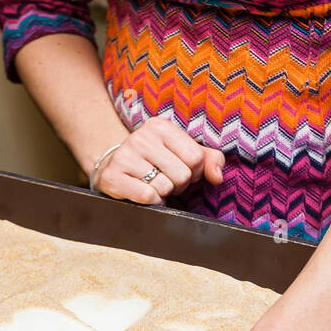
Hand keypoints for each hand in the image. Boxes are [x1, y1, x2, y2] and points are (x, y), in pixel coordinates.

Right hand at [92, 118, 224, 205]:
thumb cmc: (155, 162)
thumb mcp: (182, 153)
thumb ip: (209, 160)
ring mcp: (125, 156)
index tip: (180, 170)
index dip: (194, 172)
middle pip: (182, 175)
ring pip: (165, 188)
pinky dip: (151, 202)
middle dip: (178, 184)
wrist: (112, 167)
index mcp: (160, 127)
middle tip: (165, 179)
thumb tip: (218, 177)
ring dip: (163, 194)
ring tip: (152, 185)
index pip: (196, 157)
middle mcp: (141, 137)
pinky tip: (142, 194)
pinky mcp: (113, 176)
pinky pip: (147, 197)